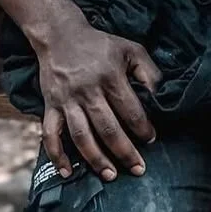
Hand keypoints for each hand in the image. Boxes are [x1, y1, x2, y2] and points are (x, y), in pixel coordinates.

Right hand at [36, 19, 161, 182]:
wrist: (60, 36)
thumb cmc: (100, 45)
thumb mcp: (131, 49)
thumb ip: (148, 72)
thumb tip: (160, 96)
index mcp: (110, 76)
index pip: (130, 109)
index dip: (142, 128)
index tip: (151, 140)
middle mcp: (88, 90)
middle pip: (107, 127)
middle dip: (124, 151)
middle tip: (138, 169)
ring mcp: (67, 100)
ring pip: (81, 135)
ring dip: (96, 158)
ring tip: (110, 175)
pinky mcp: (50, 106)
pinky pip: (50, 134)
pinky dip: (57, 154)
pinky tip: (67, 172)